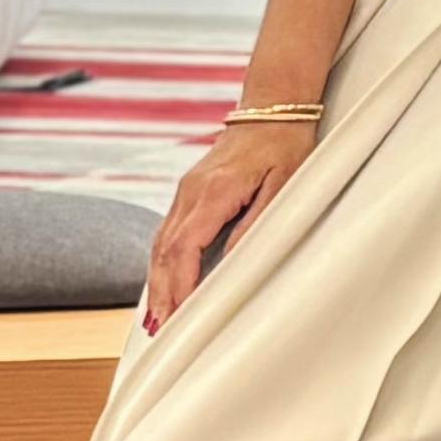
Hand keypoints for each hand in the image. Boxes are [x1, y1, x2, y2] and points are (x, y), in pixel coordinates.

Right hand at [144, 119, 319, 328]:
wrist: (273, 108)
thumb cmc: (284, 145)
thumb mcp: (283, 187)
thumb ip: (257, 226)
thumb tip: (233, 265)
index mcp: (213, 192)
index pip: (186, 248)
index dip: (180, 286)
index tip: (179, 317)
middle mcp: (191, 192)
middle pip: (165, 251)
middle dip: (162, 293)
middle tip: (159, 331)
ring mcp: (186, 192)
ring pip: (161, 243)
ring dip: (157, 282)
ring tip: (155, 318)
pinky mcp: (189, 192)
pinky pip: (168, 233)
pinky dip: (162, 263)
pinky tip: (162, 284)